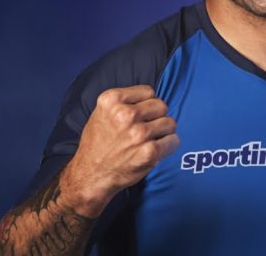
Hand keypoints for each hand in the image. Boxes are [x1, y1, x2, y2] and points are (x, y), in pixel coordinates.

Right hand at [61, 85, 179, 216]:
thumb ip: (124, 102)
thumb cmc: (98, 144)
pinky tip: (157, 149)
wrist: (91, 175)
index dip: (146, 104)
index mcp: (111, 100)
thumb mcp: (101, 113)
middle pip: (161, 105)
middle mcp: (125, 114)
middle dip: (156, 117)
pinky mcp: (149, 151)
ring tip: (151, 139)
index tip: (141, 115)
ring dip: (164, 131)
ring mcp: (138, 133)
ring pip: (170, 122)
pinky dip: (169, 145)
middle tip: (147, 128)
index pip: (148, 91)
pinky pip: (173, 140)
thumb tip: (153, 97)